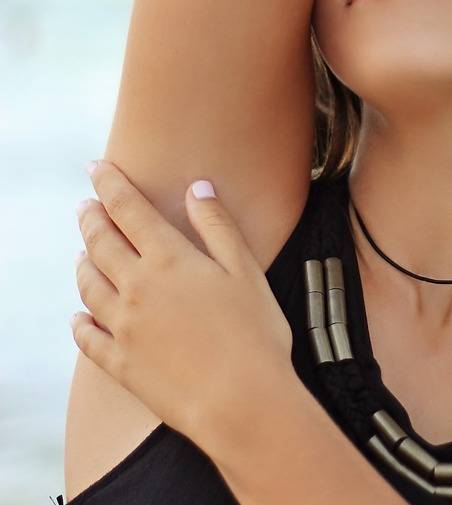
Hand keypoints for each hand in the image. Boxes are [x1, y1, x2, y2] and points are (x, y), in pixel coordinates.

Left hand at [70, 160, 294, 441]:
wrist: (240, 401)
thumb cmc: (255, 334)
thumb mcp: (246, 271)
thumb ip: (218, 226)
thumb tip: (197, 187)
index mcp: (169, 261)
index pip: (129, 210)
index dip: (110, 184)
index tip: (96, 166)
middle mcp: (136, 288)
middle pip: (101, 243)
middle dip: (91, 218)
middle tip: (85, 205)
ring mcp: (123, 328)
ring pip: (88, 286)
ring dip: (82, 264)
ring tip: (81, 253)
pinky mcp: (120, 364)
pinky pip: (88, 337)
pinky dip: (79, 323)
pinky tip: (78, 318)